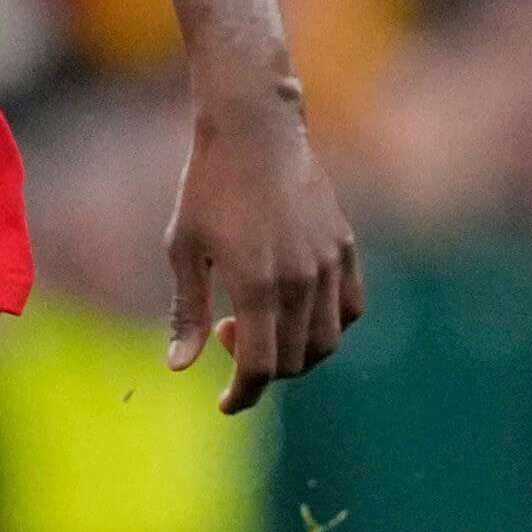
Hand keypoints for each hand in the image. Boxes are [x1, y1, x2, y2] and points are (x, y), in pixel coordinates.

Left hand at [168, 85, 364, 412]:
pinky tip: (297, 309)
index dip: (242, 395)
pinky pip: (351, 308)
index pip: (260, 367)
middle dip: (260, 369)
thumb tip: (180, 366)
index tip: (226, 403)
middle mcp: (300, 281)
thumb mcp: (183, 248)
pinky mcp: (345, 246)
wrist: (256, 128)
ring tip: (261, 323)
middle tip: (226, 335)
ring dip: (295, 352)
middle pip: (293, 361)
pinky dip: (329, 325)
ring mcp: (329, 264)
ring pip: (327, 341)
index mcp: (256, 285)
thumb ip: (187, 311)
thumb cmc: (209, 185)